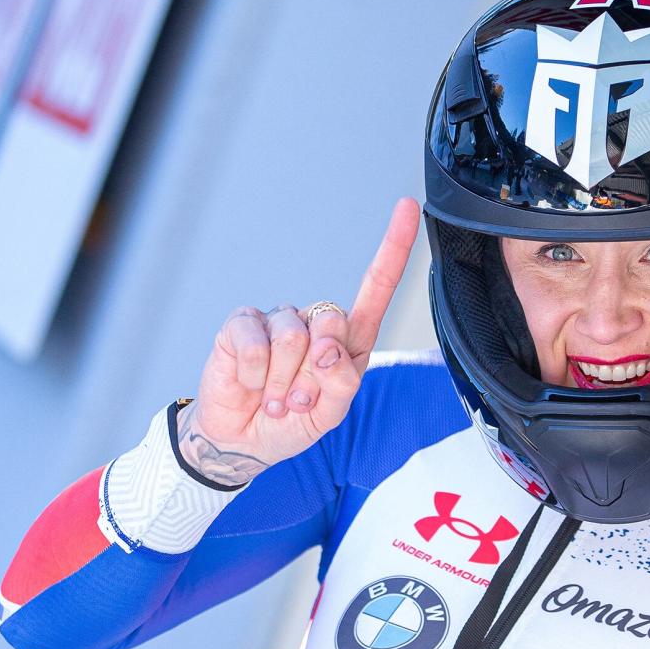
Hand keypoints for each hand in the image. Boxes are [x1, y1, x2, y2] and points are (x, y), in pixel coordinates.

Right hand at [177, 198, 420, 485]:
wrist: (244, 440)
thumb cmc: (295, 422)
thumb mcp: (331, 412)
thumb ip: (341, 382)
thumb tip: (327, 348)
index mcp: (348, 338)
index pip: (375, 288)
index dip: (392, 249)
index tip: (407, 208)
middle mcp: (315, 321)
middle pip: (333, 319)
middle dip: (317, 372)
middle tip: (301, 398)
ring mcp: (279, 320)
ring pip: (294, 338)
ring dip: (284, 383)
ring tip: (277, 398)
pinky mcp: (242, 324)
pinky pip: (256, 344)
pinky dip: (256, 377)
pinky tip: (252, 386)